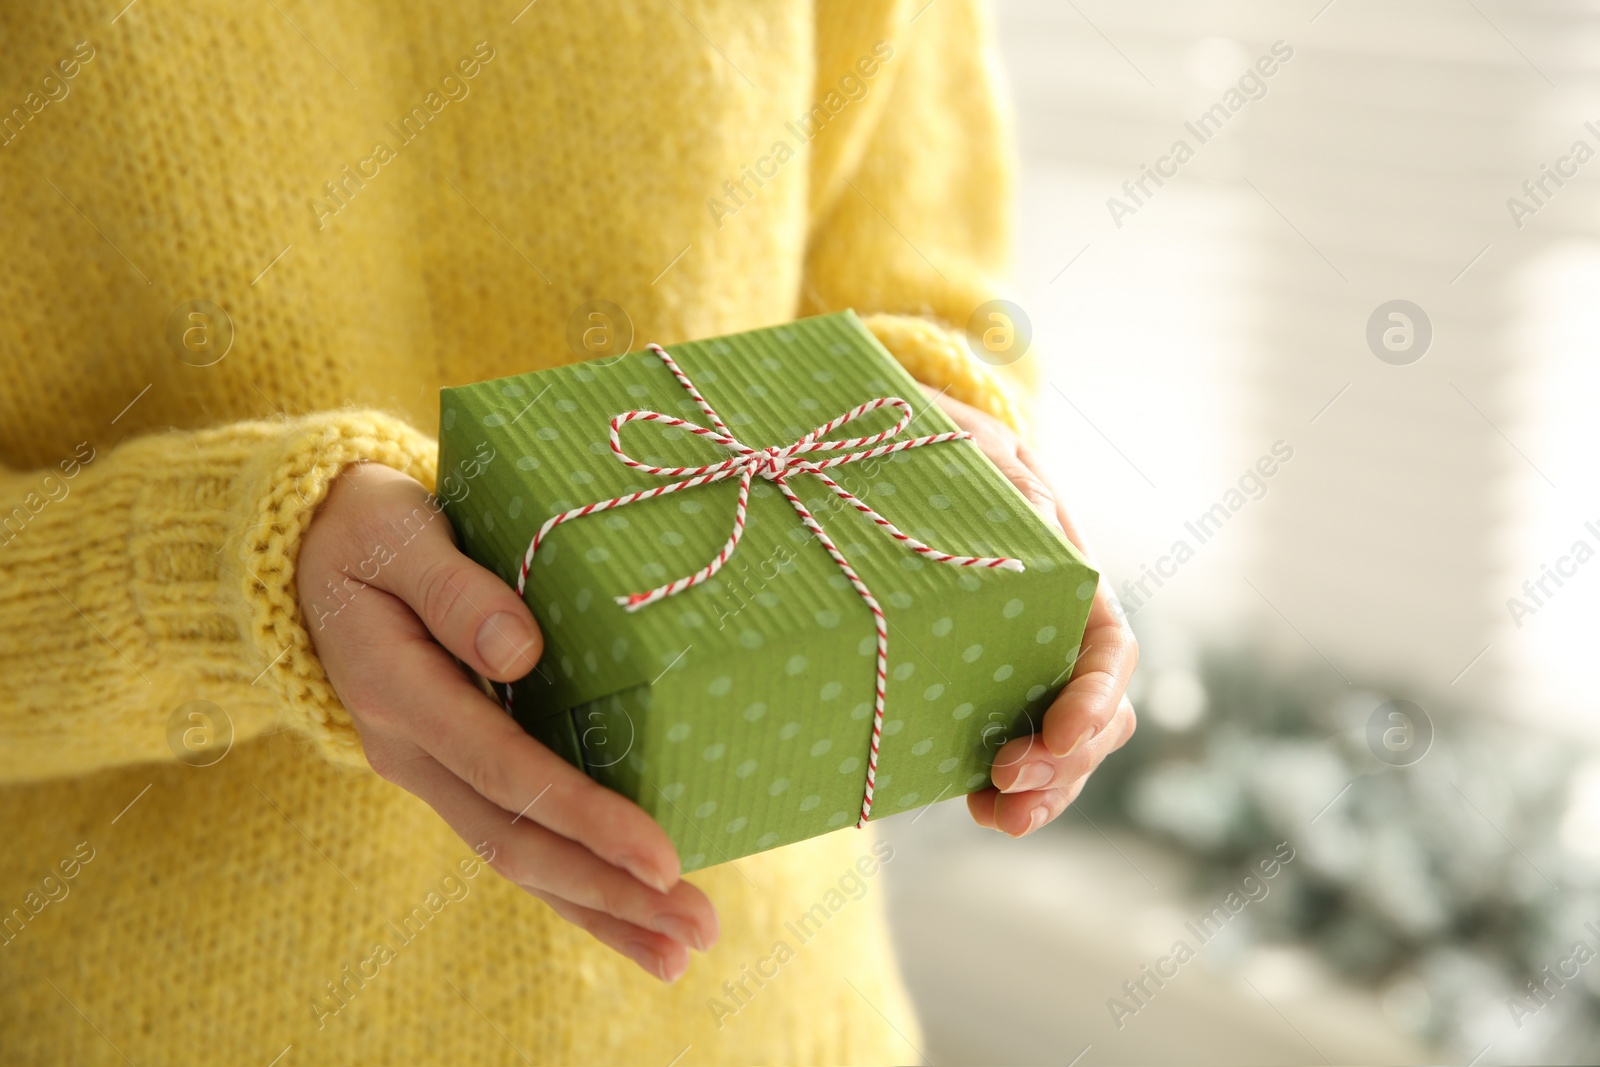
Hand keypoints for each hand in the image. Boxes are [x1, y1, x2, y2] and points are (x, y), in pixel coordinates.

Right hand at [297, 462, 717, 980]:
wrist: (306, 552)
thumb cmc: (365, 529)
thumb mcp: (396, 532)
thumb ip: (456, 590)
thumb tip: (521, 652)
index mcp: (399, 693)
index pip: (506, 771)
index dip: (585, 818)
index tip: (662, 858)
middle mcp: (410, 751)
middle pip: (518, 843)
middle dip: (610, 892)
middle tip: (699, 929)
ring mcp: (429, 770)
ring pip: (516, 859)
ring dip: (598, 910)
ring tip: (679, 952)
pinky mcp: (452, 770)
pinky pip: (513, 838)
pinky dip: (571, 883)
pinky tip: (627, 913)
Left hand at [927, 390, 1138, 836]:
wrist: (892, 453)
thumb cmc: (941, 447)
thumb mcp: (972, 448)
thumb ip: (1008, 483)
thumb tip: (1041, 527)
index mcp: (1068, 579)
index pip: (1110, 648)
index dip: (1096, 698)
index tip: (1064, 731)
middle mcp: (1054, 632)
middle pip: (1097, 715)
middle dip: (1066, 759)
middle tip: (1008, 778)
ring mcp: (1018, 667)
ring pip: (1063, 747)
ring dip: (1046, 790)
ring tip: (1003, 818)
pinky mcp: (975, 690)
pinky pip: (1011, 750)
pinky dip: (1007, 790)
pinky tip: (978, 808)